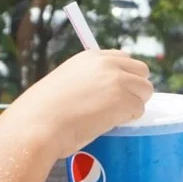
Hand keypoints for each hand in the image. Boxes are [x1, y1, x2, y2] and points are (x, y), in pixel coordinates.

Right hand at [4, 50, 153, 157]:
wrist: (37, 125)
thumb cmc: (43, 111)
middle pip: (141, 71)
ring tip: (111, 117)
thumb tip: (104, 93)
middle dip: (135, 88)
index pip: (123, 58)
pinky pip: (139, 110)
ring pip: (145, 90)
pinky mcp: (123, 101)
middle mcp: (107, 63)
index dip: (123, 76)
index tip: (115, 91)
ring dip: (133, 105)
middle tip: (119, 106)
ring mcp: (117, 81)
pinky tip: (109, 124)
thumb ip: (88, 80)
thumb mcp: (66, 82)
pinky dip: (129, 119)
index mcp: (91, 56)